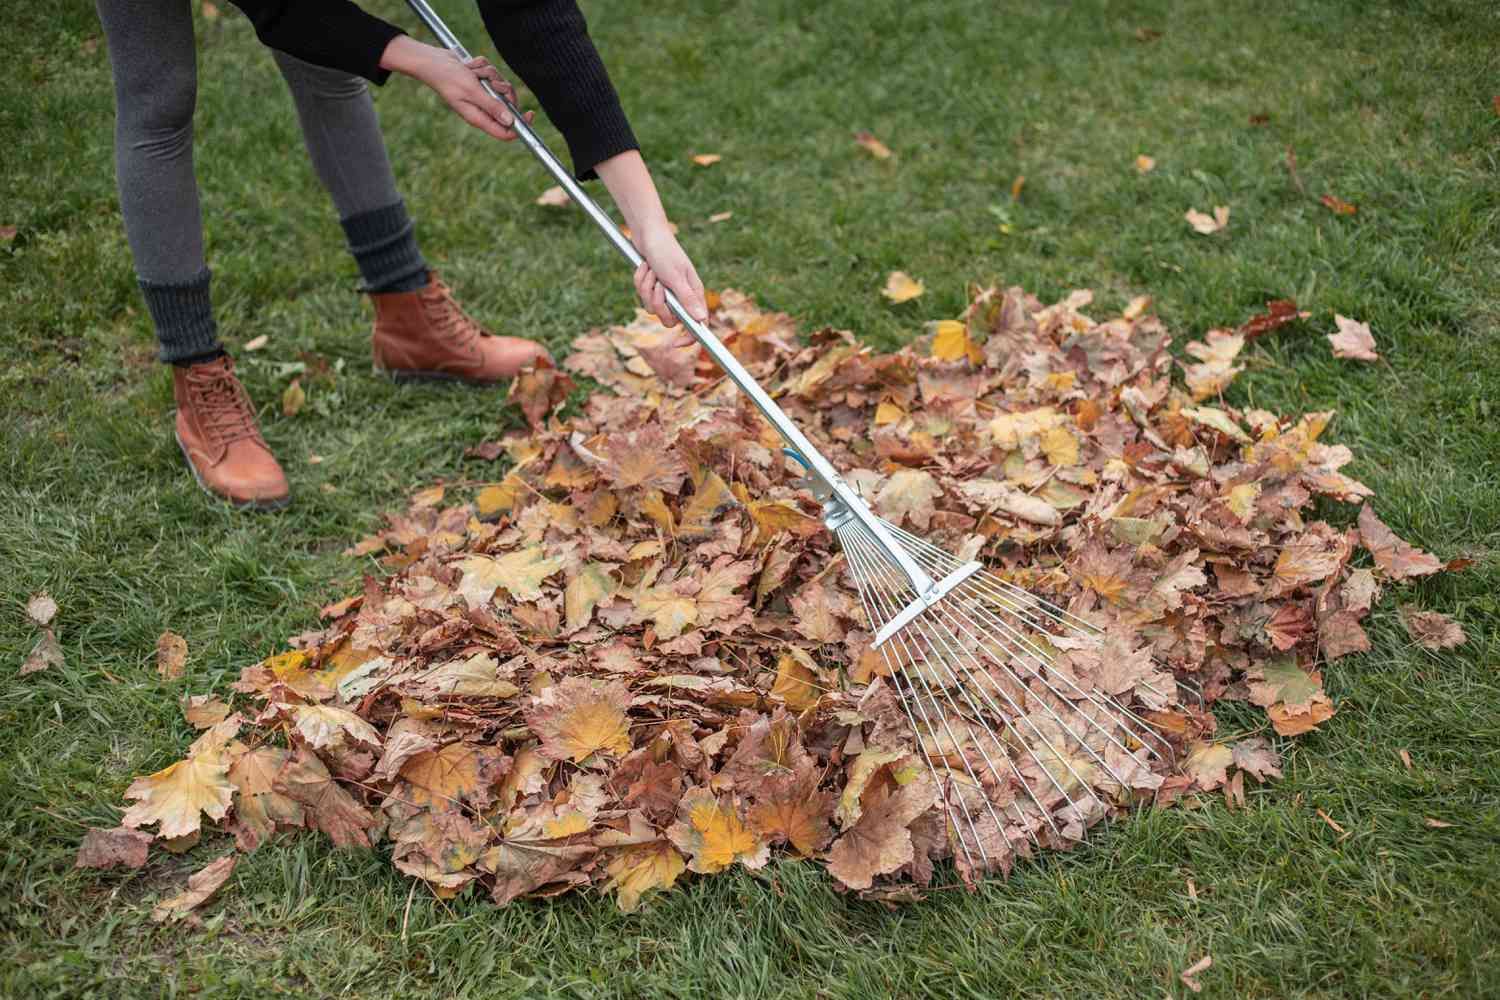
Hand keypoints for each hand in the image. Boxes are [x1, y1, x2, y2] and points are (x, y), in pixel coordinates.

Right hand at [379, 36, 533, 141]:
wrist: (432, 60)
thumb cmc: (447, 77)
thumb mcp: (472, 91)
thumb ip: (492, 106)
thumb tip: (510, 121)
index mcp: (479, 117)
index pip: (505, 131)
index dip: (520, 127)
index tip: (530, 114)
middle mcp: (481, 108)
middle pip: (507, 105)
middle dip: (503, 90)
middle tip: (493, 83)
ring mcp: (481, 95)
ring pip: (500, 86)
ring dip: (490, 74)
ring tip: (474, 72)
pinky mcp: (479, 82)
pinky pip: (491, 73)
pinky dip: (482, 67)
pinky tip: (470, 67)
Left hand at [632, 224, 707, 327]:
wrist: (648, 233)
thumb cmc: (665, 251)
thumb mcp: (675, 276)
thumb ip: (687, 299)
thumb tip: (699, 320)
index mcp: (693, 293)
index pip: (698, 323)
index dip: (689, 337)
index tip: (677, 344)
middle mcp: (682, 296)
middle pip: (669, 320)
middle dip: (659, 306)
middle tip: (658, 287)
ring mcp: (666, 292)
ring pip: (653, 309)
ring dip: (647, 290)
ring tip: (650, 272)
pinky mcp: (653, 287)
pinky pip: (643, 297)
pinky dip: (640, 283)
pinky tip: (644, 268)